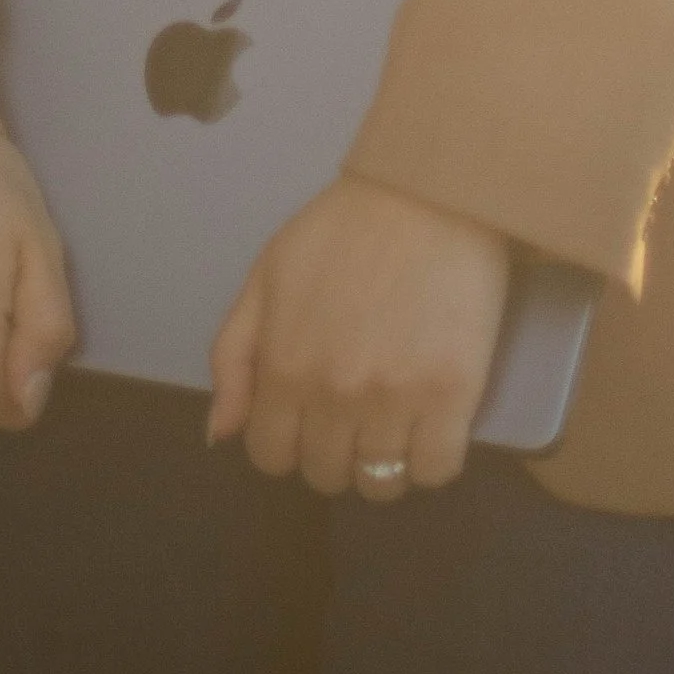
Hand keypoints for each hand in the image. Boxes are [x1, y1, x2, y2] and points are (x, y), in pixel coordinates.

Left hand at [206, 177, 508, 497]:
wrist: (428, 189)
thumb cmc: (343, 228)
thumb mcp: (266, 276)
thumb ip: (233, 357)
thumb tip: (220, 433)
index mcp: (284, 367)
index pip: (270, 456)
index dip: (287, 441)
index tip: (310, 417)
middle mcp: (334, 395)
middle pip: (325, 475)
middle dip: (334, 451)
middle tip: (355, 413)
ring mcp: (395, 400)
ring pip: (379, 484)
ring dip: (382, 464)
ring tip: (395, 423)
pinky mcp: (452, 396)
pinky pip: (435, 471)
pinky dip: (430, 461)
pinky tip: (432, 427)